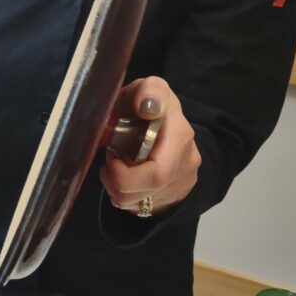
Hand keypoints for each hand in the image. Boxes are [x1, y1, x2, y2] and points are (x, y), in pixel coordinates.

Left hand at [100, 77, 201, 215]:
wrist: (163, 127)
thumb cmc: (146, 106)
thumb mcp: (147, 89)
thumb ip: (147, 92)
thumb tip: (147, 106)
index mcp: (180, 135)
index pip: (159, 171)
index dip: (126, 175)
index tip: (111, 160)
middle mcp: (186, 161)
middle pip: (146, 191)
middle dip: (118, 181)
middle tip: (109, 164)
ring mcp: (182, 182)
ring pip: (138, 202)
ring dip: (116, 187)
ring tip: (116, 167)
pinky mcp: (172, 196)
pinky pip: (138, 206)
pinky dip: (123, 194)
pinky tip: (124, 178)